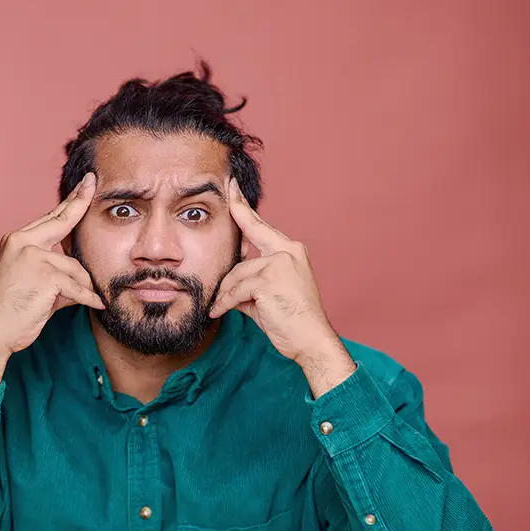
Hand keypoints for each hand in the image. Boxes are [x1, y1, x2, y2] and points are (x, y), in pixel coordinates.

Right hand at [0, 172, 104, 356]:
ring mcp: (32, 257)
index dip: (71, 200)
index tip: (86, 183)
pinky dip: (89, 298)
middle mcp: (22, 242)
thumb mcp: (35, 280)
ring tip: (79, 301)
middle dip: (81, 201)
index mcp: (17, 240)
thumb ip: (55, 266)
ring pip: (76, 268)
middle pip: (62, 220)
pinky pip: (78, 287)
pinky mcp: (44, 275)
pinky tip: (98, 304)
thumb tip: (83, 270)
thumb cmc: (15, 310)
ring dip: (82, 288)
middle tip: (93, 182)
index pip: (50, 217)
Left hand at [209, 179, 341, 364]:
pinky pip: (235, 290)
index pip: (262, 226)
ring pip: (236, 273)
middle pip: (247, 241)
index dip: (244, 208)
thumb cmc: (292, 320)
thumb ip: (250, 280)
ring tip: (219, 307)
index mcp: (291, 251)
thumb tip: (226, 281)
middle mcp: (287, 252)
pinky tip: (218, 312)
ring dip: (225, 294)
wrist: (311, 340)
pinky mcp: (268, 281)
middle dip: (234, 222)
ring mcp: (279, 264)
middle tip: (224, 197)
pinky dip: (225, 303)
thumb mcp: (269, 293)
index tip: (233, 190)